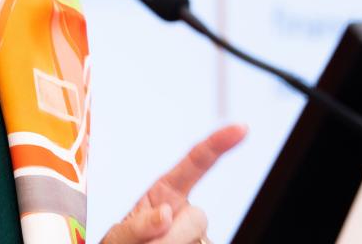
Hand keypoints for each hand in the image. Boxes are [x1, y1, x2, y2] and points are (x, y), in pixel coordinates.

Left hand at [101, 124, 247, 243]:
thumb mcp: (120, 235)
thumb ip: (138, 225)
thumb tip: (165, 214)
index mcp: (166, 192)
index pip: (196, 162)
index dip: (218, 143)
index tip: (241, 128)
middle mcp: (185, 211)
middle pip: (198, 218)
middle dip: (172, 236)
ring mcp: (196, 233)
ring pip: (198, 238)